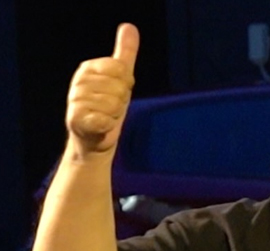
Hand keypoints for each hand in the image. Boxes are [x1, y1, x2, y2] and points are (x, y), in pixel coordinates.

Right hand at [65, 23, 139, 154]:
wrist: (95, 140)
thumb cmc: (108, 107)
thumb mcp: (120, 78)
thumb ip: (124, 53)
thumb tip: (129, 26)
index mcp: (88, 68)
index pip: (121, 68)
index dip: (126, 83)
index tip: (118, 91)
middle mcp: (78, 82)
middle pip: (120, 87)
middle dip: (121, 101)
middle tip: (111, 108)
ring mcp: (74, 101)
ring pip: (114, 105)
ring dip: (115, 115)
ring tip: (104, 117)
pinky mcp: (75, 121)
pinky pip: (104, 120)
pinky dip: (108, 126)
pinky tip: (100, 127)